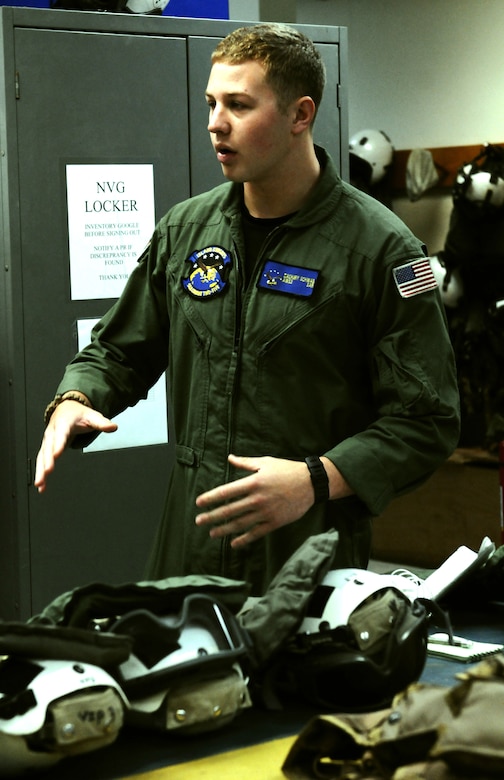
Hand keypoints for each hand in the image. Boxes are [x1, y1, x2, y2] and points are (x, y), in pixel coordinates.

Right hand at [34, 400, 116, 492]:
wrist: (66, 409)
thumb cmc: (78, 414)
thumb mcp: (92, 416)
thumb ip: (102, 423)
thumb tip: (113, 427)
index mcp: (63, 424)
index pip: (60, 435)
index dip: (58, 444)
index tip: (56, 454)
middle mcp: (52, 433)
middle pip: (48, 448)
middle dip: (47, 460)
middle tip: (48, 471)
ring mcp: (48, 441)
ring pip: (42, 457)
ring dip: (40, 471)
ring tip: (40, 484)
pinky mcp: (47, 448)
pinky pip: (42, 461)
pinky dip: (41, 473)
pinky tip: (41, 486)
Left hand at [195, 453, 314, 548]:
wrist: (311, 483)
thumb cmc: (287, 470)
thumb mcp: (265, 462)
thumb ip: (245, 462)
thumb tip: (229, 458)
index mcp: (253, 482)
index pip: (226, 492)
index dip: (210, 498)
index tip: (199, 503)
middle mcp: (257, 498)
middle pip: (230, 510)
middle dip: (212, 516)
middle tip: (199, 521)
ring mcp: (266, 512)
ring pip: (240, 524)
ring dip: (224, 529)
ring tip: (212, 533)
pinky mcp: (275, 522)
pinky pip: (256, 533)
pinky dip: (244, 539)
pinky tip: (234, 543)